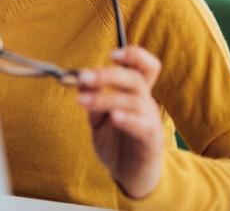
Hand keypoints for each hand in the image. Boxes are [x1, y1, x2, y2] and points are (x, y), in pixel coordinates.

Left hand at [77, 46, 163, 198]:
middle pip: (134, 78)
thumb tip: (78, 79)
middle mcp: (146, 102)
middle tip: (82, 77)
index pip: (145, 66)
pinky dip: (128, 119)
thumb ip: (91, 99)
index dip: (134, 55)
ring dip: (105, 98)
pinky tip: (114, 117)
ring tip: (81, 101)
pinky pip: (143, 125)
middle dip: (107, 74)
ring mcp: (151, 120)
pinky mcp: (151, 139)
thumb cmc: (116, 141)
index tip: (111, 54)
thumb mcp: (98, 118)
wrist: (130, 175)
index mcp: (135, 93)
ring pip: (133, 100)